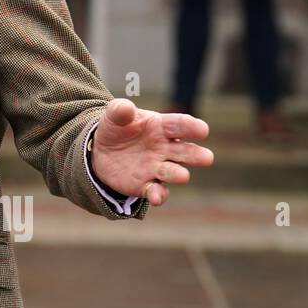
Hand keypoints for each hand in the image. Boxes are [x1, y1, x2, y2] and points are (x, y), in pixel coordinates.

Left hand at [91, 98, 212, 206]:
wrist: (101, 150)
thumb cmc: (116, 128)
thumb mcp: (114, 115)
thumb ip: (119, 110)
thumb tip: (125, 109)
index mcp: (161, 127)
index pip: (180, 124)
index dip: (192, 127)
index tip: (203, 130)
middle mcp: (165, 148)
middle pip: (186, 151)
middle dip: (196, 155)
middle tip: (206, 158)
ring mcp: (157, 168)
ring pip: (174, 172)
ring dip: (179, 175)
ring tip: (183, 176)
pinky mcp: (146, 185)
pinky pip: (155, 191)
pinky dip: (158, 195)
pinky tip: (156, 198)